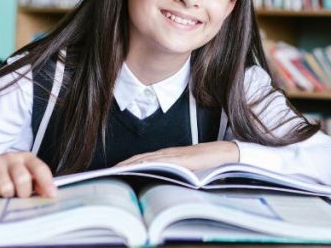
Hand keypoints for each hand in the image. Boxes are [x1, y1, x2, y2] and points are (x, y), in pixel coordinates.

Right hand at [0, 152, 56, 198]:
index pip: (40, 169)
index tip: (52, 196)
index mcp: (27, 158)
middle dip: (23, 193)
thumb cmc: (6, 175)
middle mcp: (12, 157)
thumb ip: (37, 183)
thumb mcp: (24, 176)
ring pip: (6, 186)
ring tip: (4, 193)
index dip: (47, 183)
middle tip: (19, 196)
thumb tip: (50, 194)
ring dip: (6, 195)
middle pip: (23, 179)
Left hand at [117, 141, 239, 170]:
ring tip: (119, 169)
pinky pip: (163, 160)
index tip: (116, 168)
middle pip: (141, 157)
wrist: (220, 152)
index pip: (143, 158)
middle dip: (125, 163)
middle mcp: (168, 152)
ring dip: (133, 163)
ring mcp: (174, 154)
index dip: (129, 162)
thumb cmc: (204, 161)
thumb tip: (162, 179)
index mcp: (168, 154)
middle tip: (111, 170)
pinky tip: (140, 165)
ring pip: (148, 158)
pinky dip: (150, 162)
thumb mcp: (185, 168)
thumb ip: (173, 171)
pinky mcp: (181, 158)